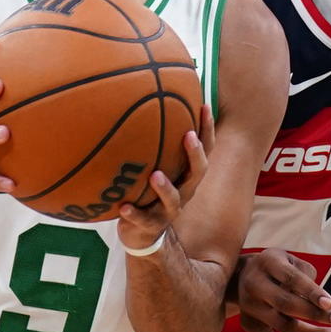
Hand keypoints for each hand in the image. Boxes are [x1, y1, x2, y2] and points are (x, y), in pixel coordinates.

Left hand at [117, 104, 213, 253]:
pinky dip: (134, 213)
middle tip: (188, 136)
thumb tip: (142, 97)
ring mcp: (167, 210)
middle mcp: (183, 191)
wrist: (141, 234)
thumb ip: (152, 141)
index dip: (207, 129)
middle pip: (198, 173)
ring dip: (165, 187)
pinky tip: (123, 206)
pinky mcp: (149, 225)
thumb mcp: (153, 165)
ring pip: (173, 200)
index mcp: (186, 175)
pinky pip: (142, 220)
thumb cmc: (147, 191)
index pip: (204, 149)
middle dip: (195, 154)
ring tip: (155, 176)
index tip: (204, 106)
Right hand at [235, 249, 330, 331]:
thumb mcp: (291, 260)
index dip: (311, 292)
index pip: (291, 279)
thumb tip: (323, 306)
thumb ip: (307, 277)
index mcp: (268, 263)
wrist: (241, 275)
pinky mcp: (248, 325)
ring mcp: (249, 307)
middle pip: (286, 304)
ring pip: (282, 326)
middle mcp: (254, 285)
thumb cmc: (278, 267)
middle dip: (315, 314)